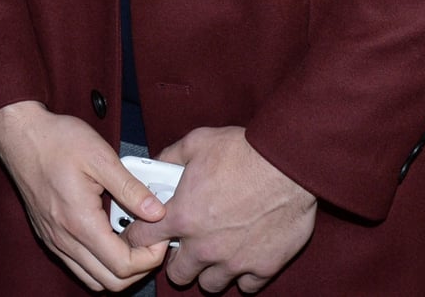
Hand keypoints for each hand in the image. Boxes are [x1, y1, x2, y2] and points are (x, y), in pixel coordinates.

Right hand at [0, 99, 172, 291]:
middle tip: (151, 242)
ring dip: (118, 269)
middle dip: (139, 269)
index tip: (159, 237)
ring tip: (131, 239)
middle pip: (110, 282)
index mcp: (80, 222)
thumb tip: (157, 211)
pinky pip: (79, 265)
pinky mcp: (50, 236)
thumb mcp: (100, 156)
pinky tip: (109, 234)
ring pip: (93, 279)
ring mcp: (55, 240)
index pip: (123, 266)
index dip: (150, 257)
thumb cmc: (56, 140)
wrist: (20, 134)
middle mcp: (65, 239)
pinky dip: (99, 262)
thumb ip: (131, 188)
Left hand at [129, 126, 316, 293]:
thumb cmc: (243, 152)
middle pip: (177, 274)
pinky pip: (246, 286)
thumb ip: (172, 156)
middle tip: (185, 246)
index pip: (142, 239)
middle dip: (177, 261)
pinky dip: (243, 275)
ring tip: (215, 253)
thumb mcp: (197, 143)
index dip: (138, 236)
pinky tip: (243, 258)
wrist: (286, 164)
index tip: (144, 235)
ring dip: (209, 271)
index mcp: (182, 216)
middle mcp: (204, 246)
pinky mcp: (263, 266)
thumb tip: (160, 162)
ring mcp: (234, 260)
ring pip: (210, 285)